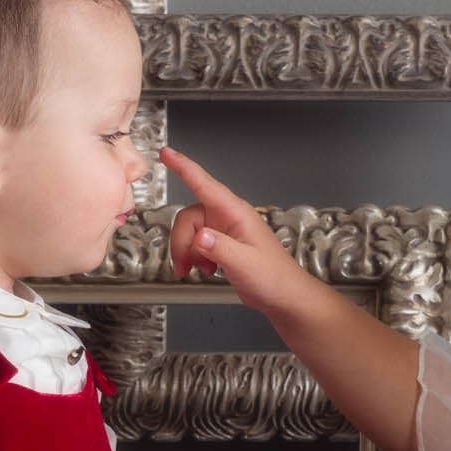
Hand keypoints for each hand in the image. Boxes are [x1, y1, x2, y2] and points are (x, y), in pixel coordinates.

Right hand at [161, 146, 317, 319]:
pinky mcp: (222, 244)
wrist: (284, 296)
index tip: (166, 154)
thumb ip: (221, 249)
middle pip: (189, 217)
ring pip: (190, 232)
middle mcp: (228, 217)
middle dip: (181, 242)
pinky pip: (197, 243)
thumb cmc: (274, 278)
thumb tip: (200, 236)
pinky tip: (205, 269)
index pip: (204, 184)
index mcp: (236, 213)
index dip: (183, 167)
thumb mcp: (245, 264)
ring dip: (186, 252)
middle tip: (184, 265)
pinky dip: (193, 258)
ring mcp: (224, 231)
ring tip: (195, 270)